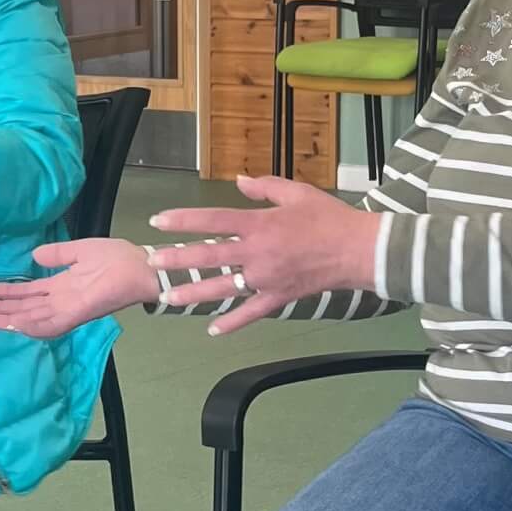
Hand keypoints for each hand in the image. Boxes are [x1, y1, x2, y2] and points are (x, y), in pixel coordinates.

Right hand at [0, 238, 157, 337]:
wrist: (142, 267)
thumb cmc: (116, 258)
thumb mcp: (80, 250)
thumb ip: (57, 254)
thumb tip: (34, 254)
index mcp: (62, 287)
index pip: (29, 295)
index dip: (7, 295)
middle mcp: (62, 301)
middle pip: (25, 309)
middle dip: (1, 311)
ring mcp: (69, 309)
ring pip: (33, 319)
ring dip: (10, 320)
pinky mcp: (79, 313)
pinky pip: (51, 324)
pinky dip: (32, 325)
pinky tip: (13, 323)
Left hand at [143, 174, 381, 333]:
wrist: (359, 250)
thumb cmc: (328, 218)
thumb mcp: (296, 193)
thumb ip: (264, 187)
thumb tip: (240, 181)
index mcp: (259, 224)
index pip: (212, 220)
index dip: (183, 220)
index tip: (158, 221)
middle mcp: (256, 253)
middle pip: (209, 256)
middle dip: (177, 259)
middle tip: (152, 263)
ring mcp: (266, 279)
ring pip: (222, 287)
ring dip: (193, 293)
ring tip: (168, 298)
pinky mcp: (278, 298)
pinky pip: (251, 313)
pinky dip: (232, 323)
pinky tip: (212, 330)